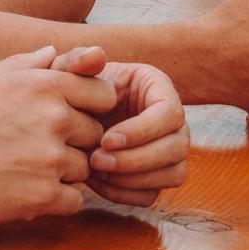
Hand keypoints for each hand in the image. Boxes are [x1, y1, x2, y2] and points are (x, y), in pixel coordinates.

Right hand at [0, 47, 115, 225]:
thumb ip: (28, 64)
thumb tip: (54, 52)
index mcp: (45, 85)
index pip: (103, 95)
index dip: (91, 107)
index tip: (72, 117)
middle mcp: (54, 118)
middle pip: (95, 134)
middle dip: (76, 141)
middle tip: (41, 146)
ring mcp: (50, 159)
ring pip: (84, 168)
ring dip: (65, 171)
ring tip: (28, 168)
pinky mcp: (43, 196)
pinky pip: (75, 199)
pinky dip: (58, 199)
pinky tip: (28, 190)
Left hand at [79, 59, 189, 206]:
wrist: (71, 116)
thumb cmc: (75, 88)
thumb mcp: (71, 71)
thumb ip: (79, 61)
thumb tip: (97, 55)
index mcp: (159, 89)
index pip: (169, 112)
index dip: (142, 130)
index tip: (106, 139)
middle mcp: (173, 122)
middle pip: (177, 147)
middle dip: (137, 159)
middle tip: (97, 160)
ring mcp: (169, 151)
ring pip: (173, 174)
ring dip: (134, 179)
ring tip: (96, 171)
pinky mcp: (156, 177)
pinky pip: (153, 194)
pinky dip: (126, 194)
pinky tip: (98, 183)